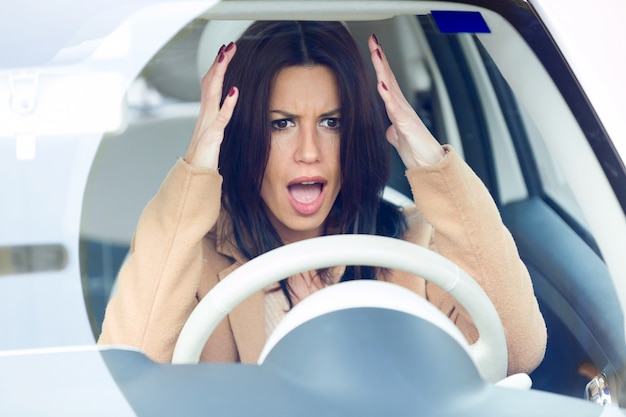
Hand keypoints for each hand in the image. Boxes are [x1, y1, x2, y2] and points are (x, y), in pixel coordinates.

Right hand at [185, 42, 238, 169]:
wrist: (195, 177)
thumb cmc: (205, 157)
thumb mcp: (215, 133)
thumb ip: (220, 119)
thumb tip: (229, 106)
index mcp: (207, 114)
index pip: (211, 84)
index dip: (218, 66)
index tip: (226, 50)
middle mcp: (205, 115)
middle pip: (210, 82)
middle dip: (219, 63)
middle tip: (228, 46)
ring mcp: (207, 125)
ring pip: (212, 94)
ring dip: (220, 74)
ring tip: (227, 57)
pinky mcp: (212, 137)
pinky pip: (220, 118)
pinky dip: (227, 104)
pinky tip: (235, 92)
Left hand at [368, 35, 444, 167]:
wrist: (428, 165)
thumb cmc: (416, 152)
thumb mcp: (398, 139)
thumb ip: (392, 132)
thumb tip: (388, 130)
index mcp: (397, 108)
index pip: (386, 82)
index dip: (379, 65)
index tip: (373, 48)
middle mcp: (401, 107)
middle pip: (388, 78)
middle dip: (380, 59)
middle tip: (373, 40)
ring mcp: (404, 114)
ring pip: (391, 87)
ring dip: (382, 70)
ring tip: (376, 53)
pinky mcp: (406, 125)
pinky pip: (395, 108)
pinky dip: (387, 95)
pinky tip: (381, 84)